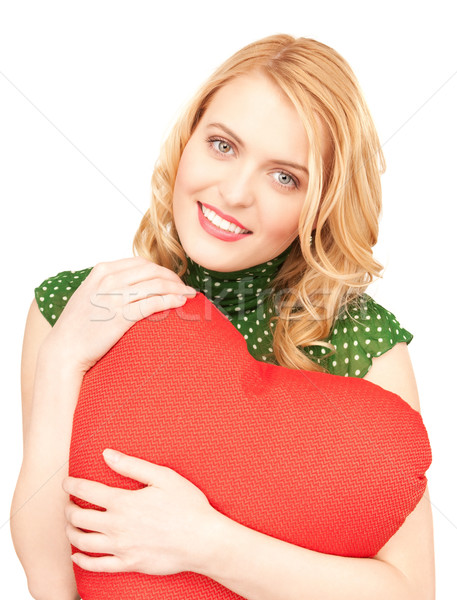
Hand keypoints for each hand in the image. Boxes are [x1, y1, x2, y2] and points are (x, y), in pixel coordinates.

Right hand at [41, 257, 196, 372]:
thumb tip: (136, 284)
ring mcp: (115, 298)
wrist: (64, 350)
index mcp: (102, 271)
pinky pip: (153, 303)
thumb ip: (110, 285)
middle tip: (184, 288)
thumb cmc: (78, 326)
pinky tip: (181, 303)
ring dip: (177, 288)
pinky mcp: (121, 316)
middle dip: (173, 278)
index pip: (141, 263)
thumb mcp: (90, 294)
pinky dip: (171, 300)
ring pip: (156, 285)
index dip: (162, 270)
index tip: (173, 279)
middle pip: (152, 271)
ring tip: (190, 295)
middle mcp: (109, 280)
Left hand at [62, 449, 219, 575]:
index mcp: (123, 502)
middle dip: (68, 509)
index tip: (66, 483)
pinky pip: (97, 566)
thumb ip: (132, 466)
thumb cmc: (187, 505)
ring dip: (71, 533)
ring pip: (83, 542)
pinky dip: (82, 561)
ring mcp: (121, 548)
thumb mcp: (163, 476)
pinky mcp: (129, 564)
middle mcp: (117, 526)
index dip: (72, 485)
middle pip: (79, 517)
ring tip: (70, 526)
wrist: (203, 540)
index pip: (87, 491)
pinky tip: (77, 556)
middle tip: (68, 504)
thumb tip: (107, 454)